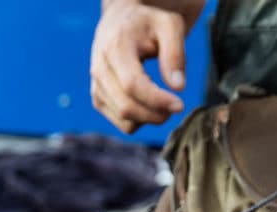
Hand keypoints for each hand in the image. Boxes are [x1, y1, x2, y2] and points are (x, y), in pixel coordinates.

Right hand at [90, 1, 192, 132]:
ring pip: (125, 121)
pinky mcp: (98, 100)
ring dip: (150, 118)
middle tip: (176, 107)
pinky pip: (123, 124)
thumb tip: (178, 88)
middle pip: (127, 107)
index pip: (132, 84)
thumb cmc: (148, 24)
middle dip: (156, 114)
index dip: (156, 100)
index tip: (180, 105)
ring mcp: (96, 87)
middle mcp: (99, 70)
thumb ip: (175, 54)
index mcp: (115, 48)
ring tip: (163, 99)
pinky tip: (149, 101)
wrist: (119, 22)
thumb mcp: (169, 26)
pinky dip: (141, 120)